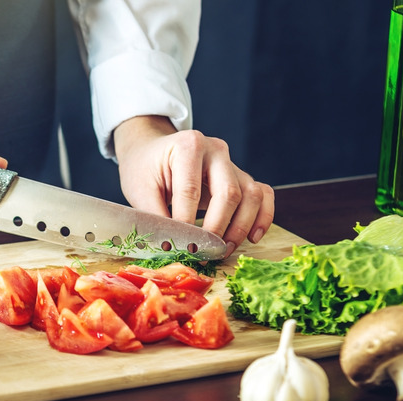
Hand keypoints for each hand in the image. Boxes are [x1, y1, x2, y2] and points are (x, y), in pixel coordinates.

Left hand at [114, 116, 273, 256]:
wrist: (152, 153)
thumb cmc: (145, 169)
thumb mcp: (140, 189)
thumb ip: (156, 217)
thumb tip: (171, 247)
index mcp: (188, 146)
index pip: (191, 190)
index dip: (186, 223)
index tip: (179, 247)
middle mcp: (216, 150)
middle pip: (229, 192)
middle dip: (217, 229)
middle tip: (204, 253)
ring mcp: (232, 163)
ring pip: (251, 195)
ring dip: (240, 228)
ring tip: (223, 250)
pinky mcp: (241, 177)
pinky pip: (263, 195)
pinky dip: (263, 217)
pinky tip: (251, 237)